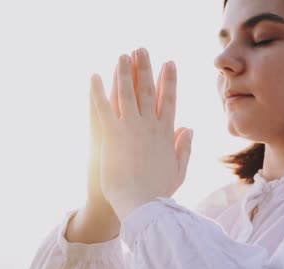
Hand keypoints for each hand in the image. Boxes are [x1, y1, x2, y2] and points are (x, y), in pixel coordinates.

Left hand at [90, 48, 193, 220]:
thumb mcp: (179, 170)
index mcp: (166, 134)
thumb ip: (185, 147)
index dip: (169, 80)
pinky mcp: (112, 135)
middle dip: (145, 68)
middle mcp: (150, 126)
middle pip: (148, 90)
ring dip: (124, 72)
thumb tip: (189, 128)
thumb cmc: (159, 192)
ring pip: (126, 93)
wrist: (142, 204)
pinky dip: (97, 91)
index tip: (169, 63)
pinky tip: (94, 76)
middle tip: (142, 49)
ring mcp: (131, 128)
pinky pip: (102, 107)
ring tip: (122, 55)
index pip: (169, 100)